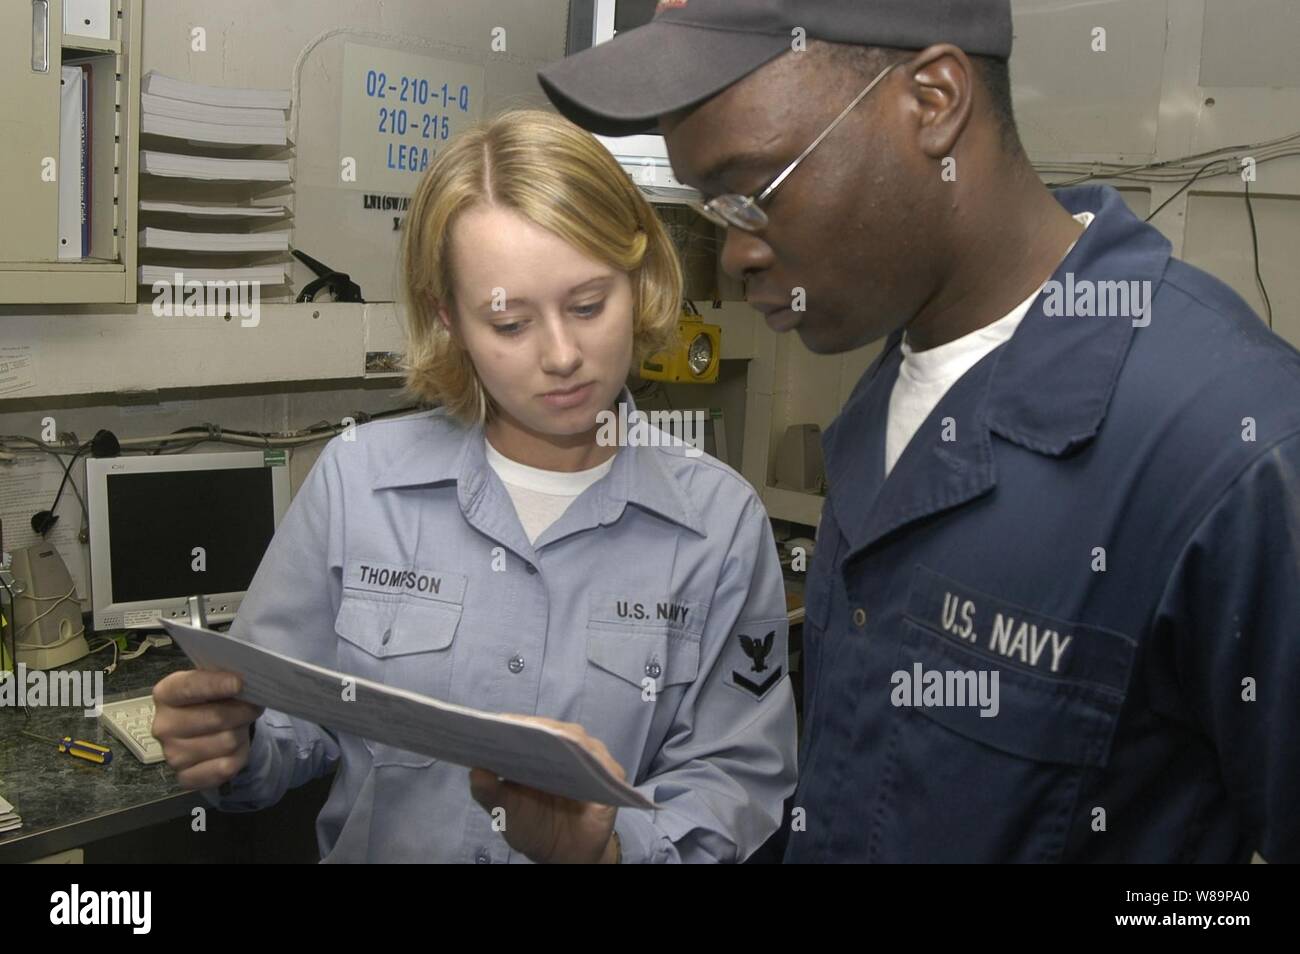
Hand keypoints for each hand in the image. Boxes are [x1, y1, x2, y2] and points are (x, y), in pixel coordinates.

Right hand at [152, 670, 263, 789]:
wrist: (205, 729)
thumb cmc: (211, 700)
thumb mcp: (214, 682)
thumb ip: (224, 678)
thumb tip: (247, 682)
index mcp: (166, 694)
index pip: (189, 687)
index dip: (215, 685)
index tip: (239, 683)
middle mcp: (163, 726)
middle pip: (216, 717)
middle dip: (243, 711)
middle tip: (252, 707)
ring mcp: (172, 754)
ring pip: (227, 742)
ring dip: (242, 733)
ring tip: (239, 727)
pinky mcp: (185, 777)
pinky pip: (225, 768)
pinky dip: (239, 756)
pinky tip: (234, 748)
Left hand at [468, 716, 625, 863]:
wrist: (567, 855)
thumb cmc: (533, 827)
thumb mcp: (506, 813)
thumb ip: (490, 792)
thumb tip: (475, 771)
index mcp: (535, 748)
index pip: (524, 727)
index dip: (510, 725)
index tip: (494, 724)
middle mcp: (564, 746)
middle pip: (551, 729)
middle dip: (534, 730)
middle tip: (517, 731)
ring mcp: (589, 757)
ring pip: (577, 740)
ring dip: (563, 741)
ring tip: (546, 745)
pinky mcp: (611, 774)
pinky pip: (602, 763)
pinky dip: (592, 763)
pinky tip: (579, 767)